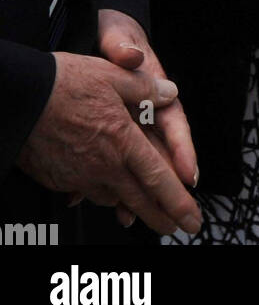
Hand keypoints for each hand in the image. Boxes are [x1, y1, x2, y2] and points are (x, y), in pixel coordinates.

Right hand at [17, 53, 201, 237]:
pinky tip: (104, 191)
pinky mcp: (62, 179)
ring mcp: (82, 175)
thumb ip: (144, 88)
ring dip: (131, 207)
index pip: (159, 180)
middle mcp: (104, 165)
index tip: (192, 220)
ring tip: (142, 212)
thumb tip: (169, 93)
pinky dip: (101, 194)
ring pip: (114, 198)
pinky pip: (88, 192)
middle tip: (175, 229)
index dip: (178, 203)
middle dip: (161, 218)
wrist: (21, 100)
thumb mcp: (111, 75)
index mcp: (123, 141)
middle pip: (139, 200)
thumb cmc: (63, 85)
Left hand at [98, 10, 196, 189]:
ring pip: (135, 160)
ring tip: (130, 215)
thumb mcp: (119, 33)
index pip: (173, 118)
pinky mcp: (109, 130)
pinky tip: (90, 198)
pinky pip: (109, 157)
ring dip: (133, 188)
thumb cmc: (115, 33)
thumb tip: (133, 56)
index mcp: (155, 88)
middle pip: (158, 148)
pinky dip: (100, 179)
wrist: (96, 33)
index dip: (183, 147)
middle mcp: (145, 110)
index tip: (189, 172)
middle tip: (169, 206)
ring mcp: (128, 122)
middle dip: (164, 180)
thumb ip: (124, 46)